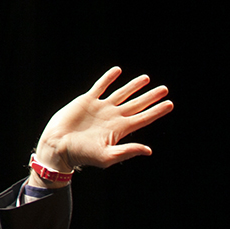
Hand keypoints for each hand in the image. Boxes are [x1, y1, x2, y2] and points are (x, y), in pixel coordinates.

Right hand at [33, 67, 172, 173]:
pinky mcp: (87, 101)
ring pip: (122, 93)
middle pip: (137, 104)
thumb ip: (127, 151)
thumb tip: (149, 150)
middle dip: (151, 97)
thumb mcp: (107, 157)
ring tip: (147, 78)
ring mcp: (101, 108)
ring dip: (134, 86)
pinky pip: (100, 86)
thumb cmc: (82, 155)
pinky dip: (108, 78)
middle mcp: (113, 117)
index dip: (157, 111)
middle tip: (165, 89)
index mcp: (120, 130)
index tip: (170, 104)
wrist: (58, 146)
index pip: (143, 118)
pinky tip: (118, 71)